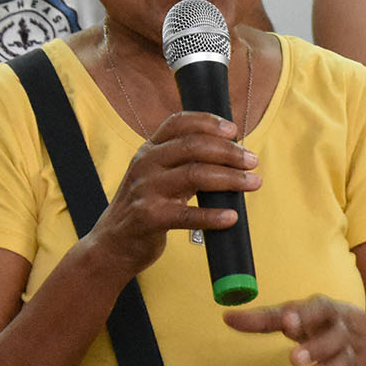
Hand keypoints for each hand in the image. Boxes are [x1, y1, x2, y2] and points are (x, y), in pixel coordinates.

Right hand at [87, 108, 259, 274]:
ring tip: (253, 183)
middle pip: (194, 146)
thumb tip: (231, 154)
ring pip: (195, 175)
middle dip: (229, 152)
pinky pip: (187, 214)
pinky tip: (231, 217)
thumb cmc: (145, 207)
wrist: (113, 244)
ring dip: (230, 178)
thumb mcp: (157, 176)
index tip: (234, 130)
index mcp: (149, 149)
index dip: (208, 121)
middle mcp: (146, 164)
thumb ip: (183, 162)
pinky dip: (212, 216)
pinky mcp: (148, 217)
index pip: (179, 122)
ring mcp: (146, 189)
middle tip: (253, 161)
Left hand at [224, 295, 365, 365]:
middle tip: (294, 359)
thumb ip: (264, 318)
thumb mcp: (297, 316)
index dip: (305, 316)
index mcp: (327, 312)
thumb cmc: (319, 324)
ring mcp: (349, 357)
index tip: (287, 323)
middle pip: (334, 339)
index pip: (319, 309)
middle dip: (316, 348)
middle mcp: (342, 333)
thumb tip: (226, 317)